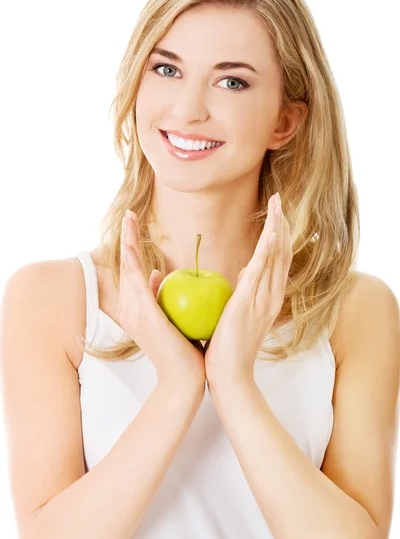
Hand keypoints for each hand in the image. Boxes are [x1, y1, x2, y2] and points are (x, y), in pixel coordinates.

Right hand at [118, 210, 205, 391]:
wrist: (184, 377)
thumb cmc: (182, 348)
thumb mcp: (171, 317)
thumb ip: (160, 295)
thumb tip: (156, 274)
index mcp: (138, 307)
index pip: (133, 270)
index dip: (132, 246)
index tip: (134, 224)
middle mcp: (131, 308)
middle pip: (127, 264)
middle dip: (127, 237)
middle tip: (129, 213)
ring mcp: (135, 312)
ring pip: (129, 269)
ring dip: (129, 242)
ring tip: (129, 219)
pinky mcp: (145, 317)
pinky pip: (138, 284)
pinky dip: (134, 263)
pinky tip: (134, 247)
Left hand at [204, 193, 292, 386]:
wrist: (230, 377)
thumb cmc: (229, 348)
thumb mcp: (240, 313)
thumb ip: (247, 291)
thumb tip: (246, 269)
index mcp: (269, 298)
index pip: (277, 260)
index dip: (279, 235)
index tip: (277, 214)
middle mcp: (271, 296)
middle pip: (281, 253)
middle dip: (281, 224)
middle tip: (279, 199)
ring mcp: (263, 300)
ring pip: (275, 257)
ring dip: (277, 228)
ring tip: (278, 204)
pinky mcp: (248, 303)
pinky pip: (261, 271)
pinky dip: (268, 248)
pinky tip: (272, 230)